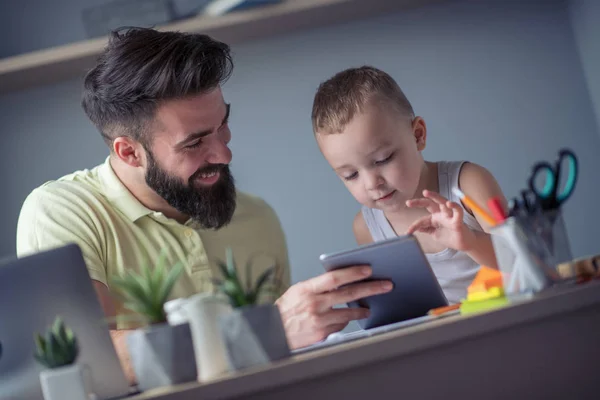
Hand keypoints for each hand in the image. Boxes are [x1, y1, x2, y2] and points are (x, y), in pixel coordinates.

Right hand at [275, 266, 392, 348]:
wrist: (272, 332)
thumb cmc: (285, 310)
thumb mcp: (297, 291)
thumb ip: (317, 287)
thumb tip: (339, 281)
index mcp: (307, 289)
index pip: (334, 277)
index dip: (353, 272)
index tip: (368, 270)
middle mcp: (314, 304)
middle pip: (348, 294)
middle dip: (370, 289)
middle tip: (385, 285)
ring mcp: (319, 320)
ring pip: (348, 313)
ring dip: (361, 310)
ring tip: (368, 308)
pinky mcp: (321, 334)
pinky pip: (339, 326)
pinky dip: (343, 323)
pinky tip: (343, 321)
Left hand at [405, 190, 475, 250]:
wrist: (463, 244)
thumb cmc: (450, 237)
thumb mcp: (434, 234)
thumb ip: (426, 229)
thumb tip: (417, 227)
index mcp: (435, 217)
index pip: (423, 218)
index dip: (415, 225)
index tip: (408, 232)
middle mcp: (441, 214)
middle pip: (429, 204)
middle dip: (419, 202)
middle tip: (408, 203)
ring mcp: (449, 216)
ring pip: (442, 202)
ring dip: (434, 196)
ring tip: (425, 192)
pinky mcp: (458, 220)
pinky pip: (458, 211)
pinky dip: (454, 207)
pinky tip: (449, 203)